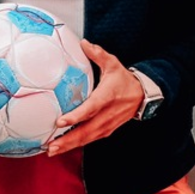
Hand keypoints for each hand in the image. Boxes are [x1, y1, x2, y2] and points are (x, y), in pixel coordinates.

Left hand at [46, 39, 143, 154]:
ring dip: (70, 146)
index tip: (61, 122)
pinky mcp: (106, 131)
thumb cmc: (123, 80)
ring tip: (52, 150)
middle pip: (87, 130)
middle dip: (68, 140)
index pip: (91, 109)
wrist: (143, 96)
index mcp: (107, 97)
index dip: (76, 116)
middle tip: (51, 146)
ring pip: (87, 138)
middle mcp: (107, 114)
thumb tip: (83, 42)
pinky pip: (90, 139)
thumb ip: (98, 54)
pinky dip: (76, 145)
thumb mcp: (113, 64)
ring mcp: (108, 125)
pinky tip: (62, 148)